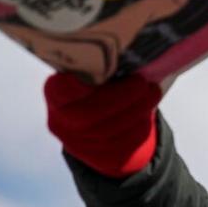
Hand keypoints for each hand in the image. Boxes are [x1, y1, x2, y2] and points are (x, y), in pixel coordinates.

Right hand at [45, 72, 161, 176]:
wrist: (108, 124)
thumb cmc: (106, 86)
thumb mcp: (98, 74)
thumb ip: (104, 66)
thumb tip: (128, 48)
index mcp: (56, 94)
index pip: (59, 91)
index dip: (76, 84)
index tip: (103, 68)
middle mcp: (61, 122)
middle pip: (89, 114)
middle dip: (121, 97)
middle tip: (141, 82)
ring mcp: (79, 144)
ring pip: (110, 131)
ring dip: (137, 109)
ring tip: (152, 92)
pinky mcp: (101, 158)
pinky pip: (124, 144)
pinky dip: (141, 125)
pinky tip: (147, 110)